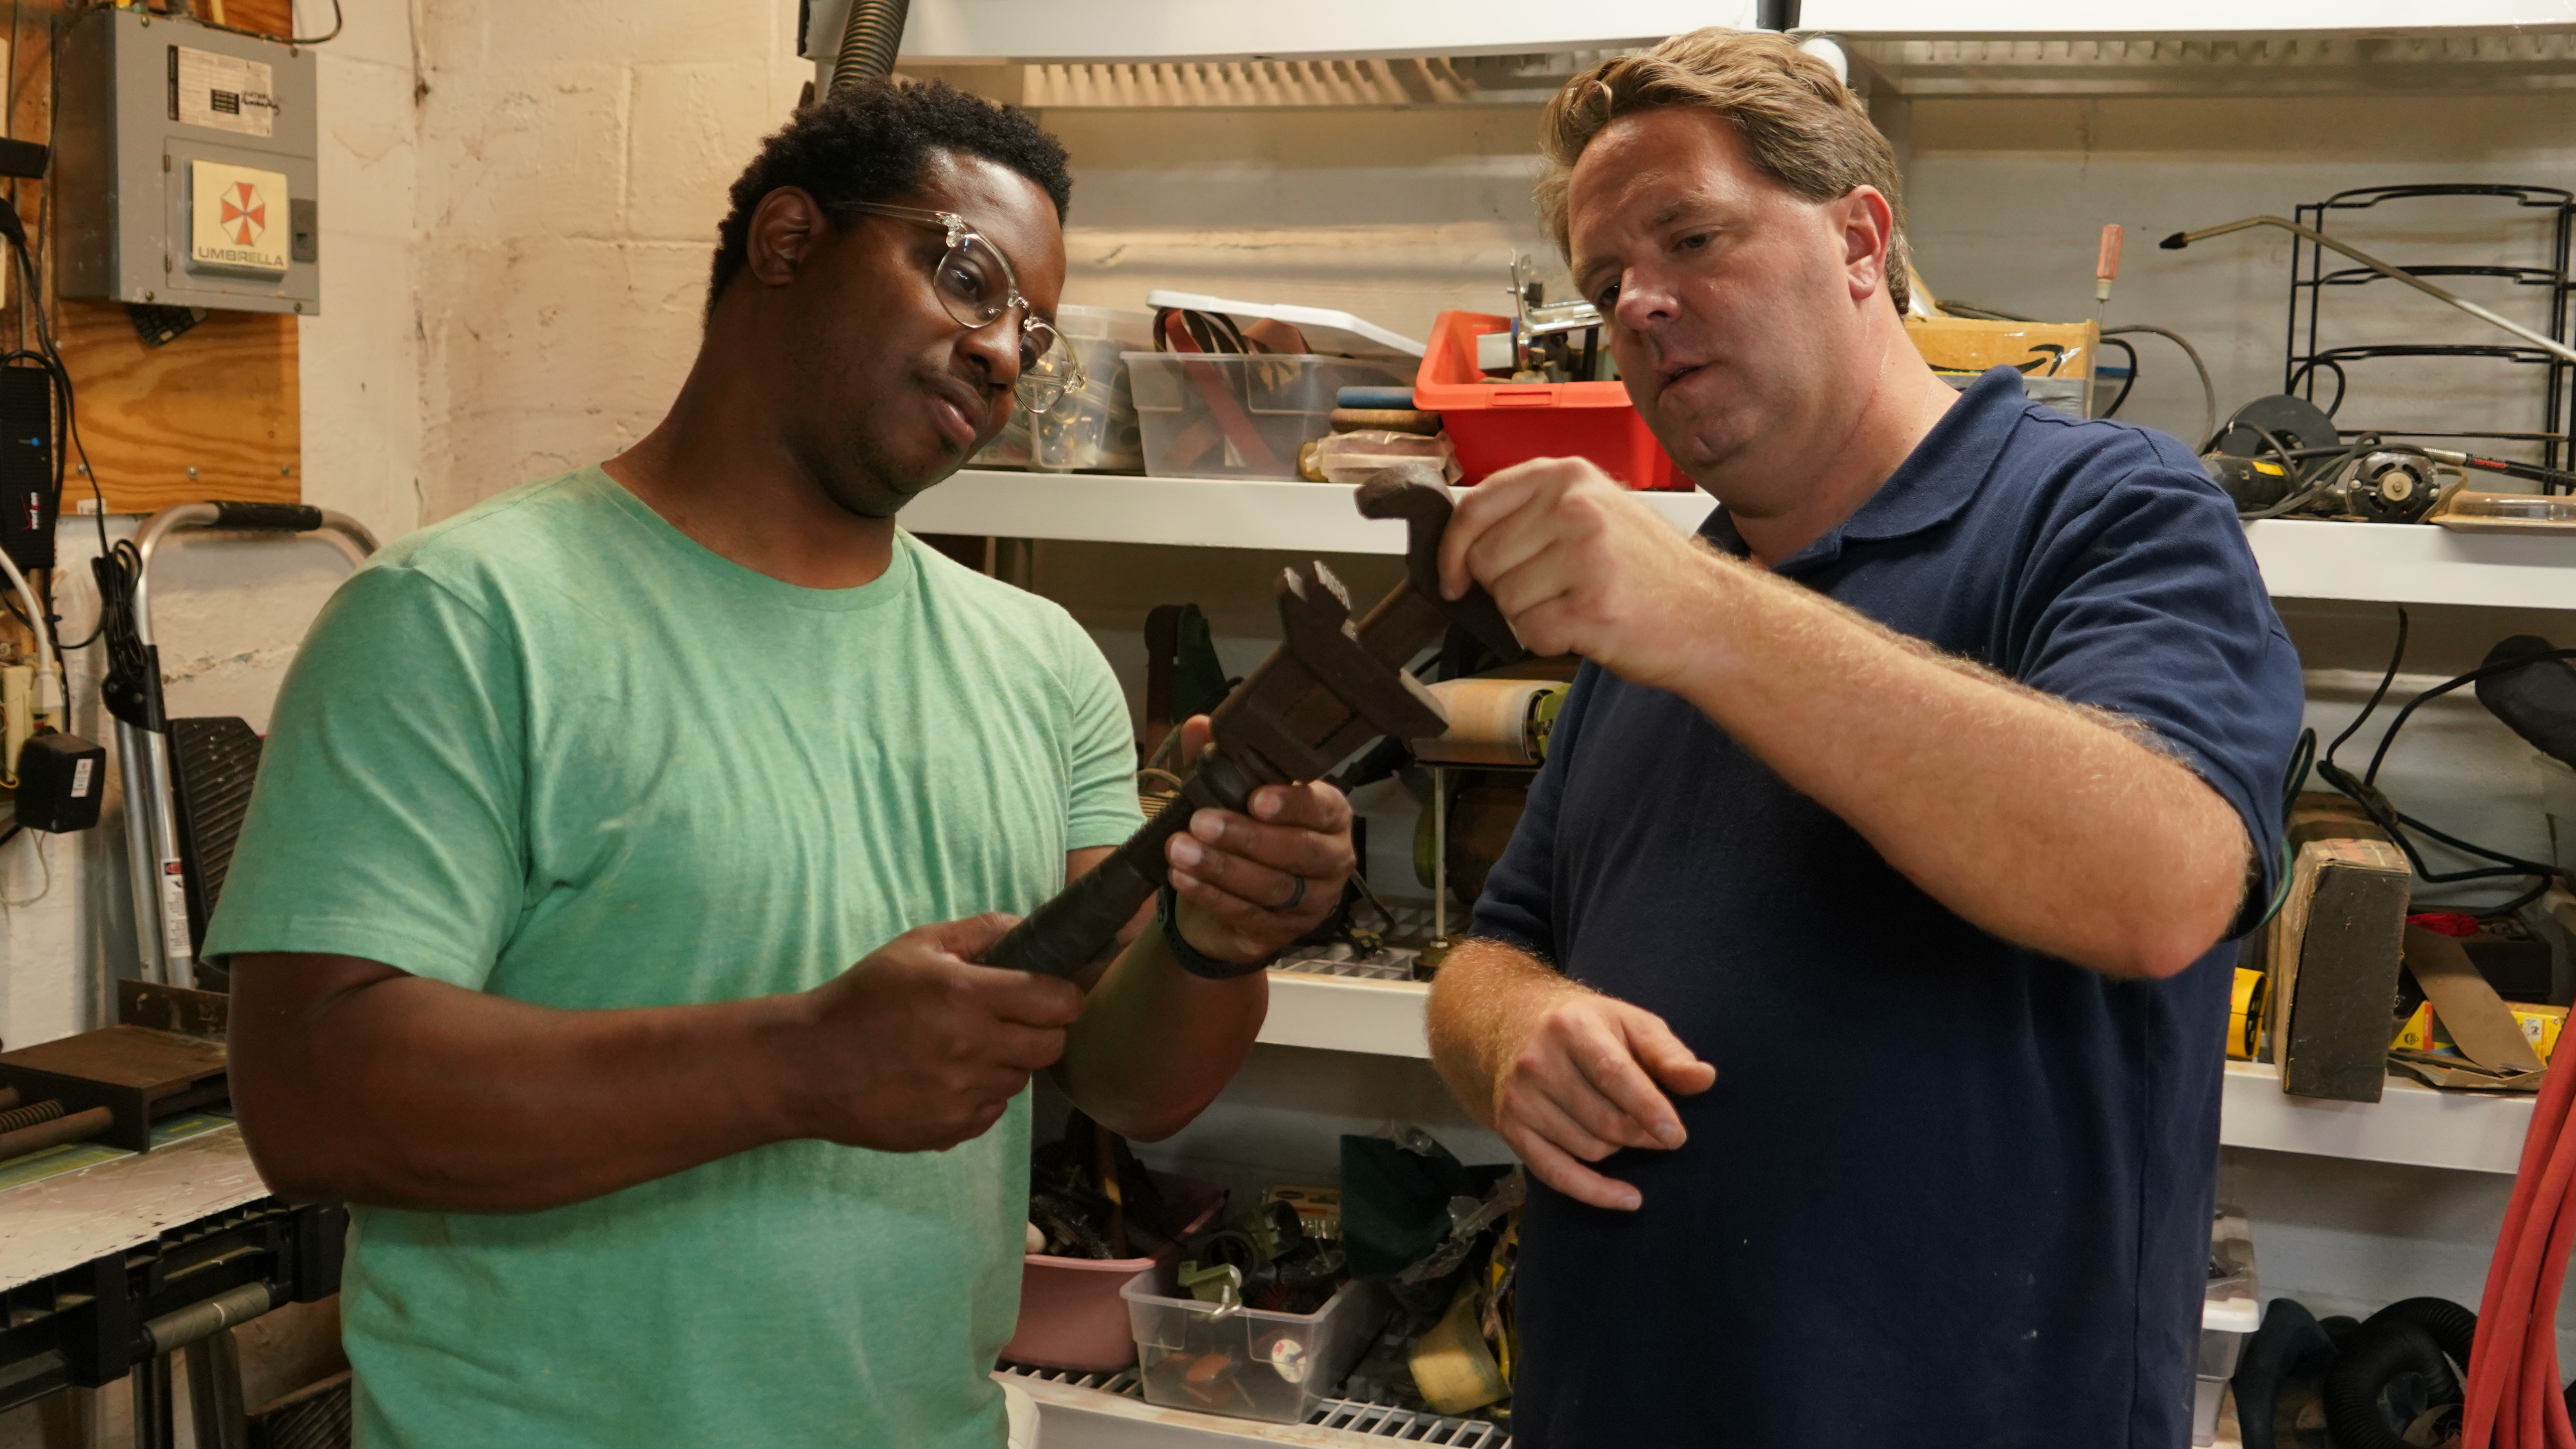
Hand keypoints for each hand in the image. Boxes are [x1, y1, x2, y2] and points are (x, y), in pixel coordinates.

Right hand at [788, 914, 1083, 1152]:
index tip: (1050, 994)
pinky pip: (992, 1111)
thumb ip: (980, 932)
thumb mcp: (916, 947)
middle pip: (1052, 1046)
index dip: (1062, 996)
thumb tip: (1031, 926)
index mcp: (965, 996)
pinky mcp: (949, 1130)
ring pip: (1021, 1080)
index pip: (1058, 1002)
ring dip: (1006, 1063)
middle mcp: (970, 1049)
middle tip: (1012, 1020)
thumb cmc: (862, 999)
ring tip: (966, 1048)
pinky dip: (980, 1095)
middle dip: (1042, 1030)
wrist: (808, 1066)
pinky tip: (947, 1079)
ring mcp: (961, 1096)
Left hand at [1162, 715, 1356, 964]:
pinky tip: (1182, 877)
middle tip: (1201, 822)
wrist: (1239, 900)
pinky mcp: (1284, 932)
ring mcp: (1312, 901)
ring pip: (1271, 886)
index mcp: (1330, 815)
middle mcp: (1331, 859)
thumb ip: (1220, 761)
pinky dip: (1211, 895)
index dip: (1291, 805)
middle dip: (1246, 837)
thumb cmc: (1247, 833)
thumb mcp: (1234, 795)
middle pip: (1297, 851)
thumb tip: (1198, 725)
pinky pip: (1248, 914)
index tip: (1255, 798)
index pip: (1320, 808)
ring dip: (1221, 867)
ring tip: (1180, 850)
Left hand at [1436, 456, 1727, 689]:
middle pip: (1484, 560)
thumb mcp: (1593, 513)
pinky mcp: (1593, 605)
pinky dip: (1549, 642)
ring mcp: (1587, 554)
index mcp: (1568, 476)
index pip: (1475, 507)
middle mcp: (1576, 506)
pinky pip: (1531, 632)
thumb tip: (1458, 543)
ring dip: (1531, 617)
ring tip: (1577, 607)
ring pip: (1505, 600)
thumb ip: (1531, 513)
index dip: (1452, 551)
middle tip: (1553, 592)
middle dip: (1505, 589)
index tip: (1453, 578)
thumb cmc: (1645, 571)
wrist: (1711, 615)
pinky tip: (1586, 628)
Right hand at [1490, 981, 1715, 1210]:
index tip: (1676, 1136)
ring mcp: (1521, 1099)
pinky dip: (1594, 1192)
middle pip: (1604, 1120)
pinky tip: (1629, 1199)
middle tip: (1663, 1132)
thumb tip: (1704, 1079)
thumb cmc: (1588, 1027)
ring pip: (1588, 1148)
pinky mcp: (1511, 1127)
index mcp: (1572, 1027)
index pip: (1613, 1074)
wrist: (1513, 1027)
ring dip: (1619, 1148)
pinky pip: (1556, 1174)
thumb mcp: (1631, 1023)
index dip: (1648, 1109)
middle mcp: (1538, 1063)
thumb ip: (1668, 1053)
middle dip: (1642, 1134)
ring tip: (1626, 1129)